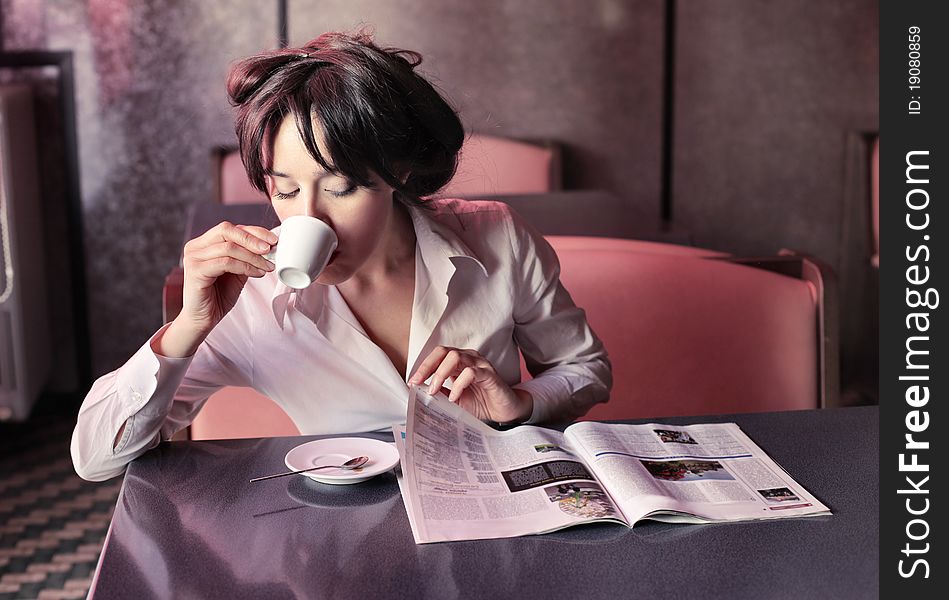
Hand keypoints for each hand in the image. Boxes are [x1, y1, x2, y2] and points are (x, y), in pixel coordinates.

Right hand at [160, 222, 275, 356]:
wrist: (204, 319)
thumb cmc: (219, 295)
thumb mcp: (237, 271)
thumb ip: (246, 257)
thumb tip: (269, 246)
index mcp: (204, 243)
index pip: (230, 228)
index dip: (253, 231)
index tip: (273, 240)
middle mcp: (196, 247)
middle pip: (226, 230)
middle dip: (252, 239)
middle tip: (271, 249)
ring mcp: (193, 258)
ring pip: (229, 248)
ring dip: (253, 257)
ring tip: (268, 266)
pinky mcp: (195, 271)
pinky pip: (226, 263)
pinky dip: (246, 267)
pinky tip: (257, 273)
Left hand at [409, 346, 532, 423]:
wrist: (504, 412)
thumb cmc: (481, 403)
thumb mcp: (455, 399)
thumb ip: (440, 393)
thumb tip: (419, 393)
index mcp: (459, 362)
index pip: (438, 355)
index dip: (423, 366)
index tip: (412, 382)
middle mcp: (469, 358)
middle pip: (444, 351)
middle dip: (427, 367)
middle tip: (418, 384)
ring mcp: (481, 365)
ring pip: (456, 357)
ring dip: (441, 374)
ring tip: (434, 392)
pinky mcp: (490, 375)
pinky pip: (471, 373)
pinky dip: (458, 385)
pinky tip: (453, 397)